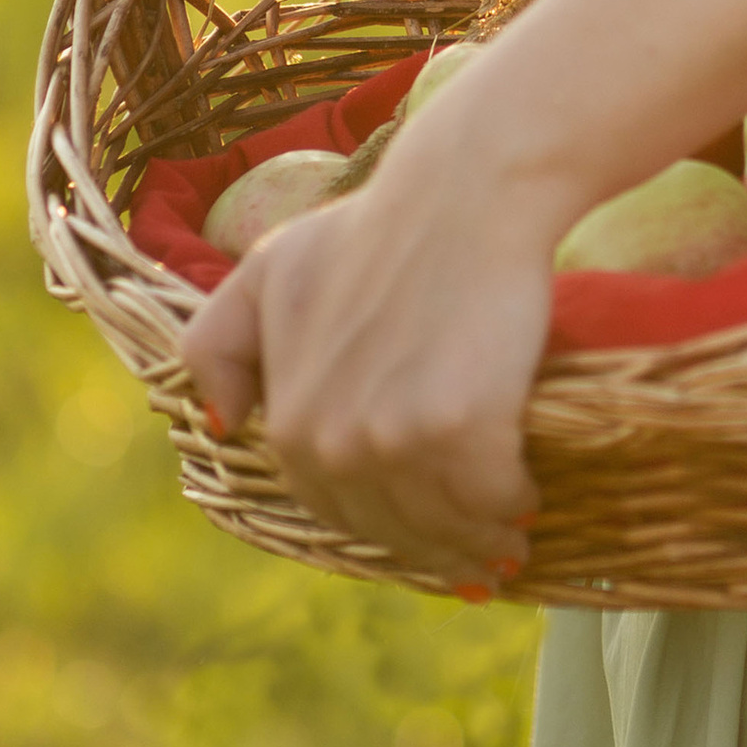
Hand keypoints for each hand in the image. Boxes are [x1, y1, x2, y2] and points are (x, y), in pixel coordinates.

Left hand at [176, 98, 560, 587]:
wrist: (462, 196)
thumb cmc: (371, 228)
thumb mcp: (268, 271)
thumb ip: (218, 345)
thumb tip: (223, 424)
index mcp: (288, 424)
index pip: (336, 511)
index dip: (384, 525)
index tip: (422, 529)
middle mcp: (333, 444)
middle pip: (393, 529)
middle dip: (434, 547)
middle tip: (476, 551)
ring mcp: (396, 440)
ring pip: (445, 523)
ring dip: (479, 543)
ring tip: (509, 544)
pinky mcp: (464, 429)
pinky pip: (492, 496)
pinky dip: (512, 503)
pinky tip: (527, 504)